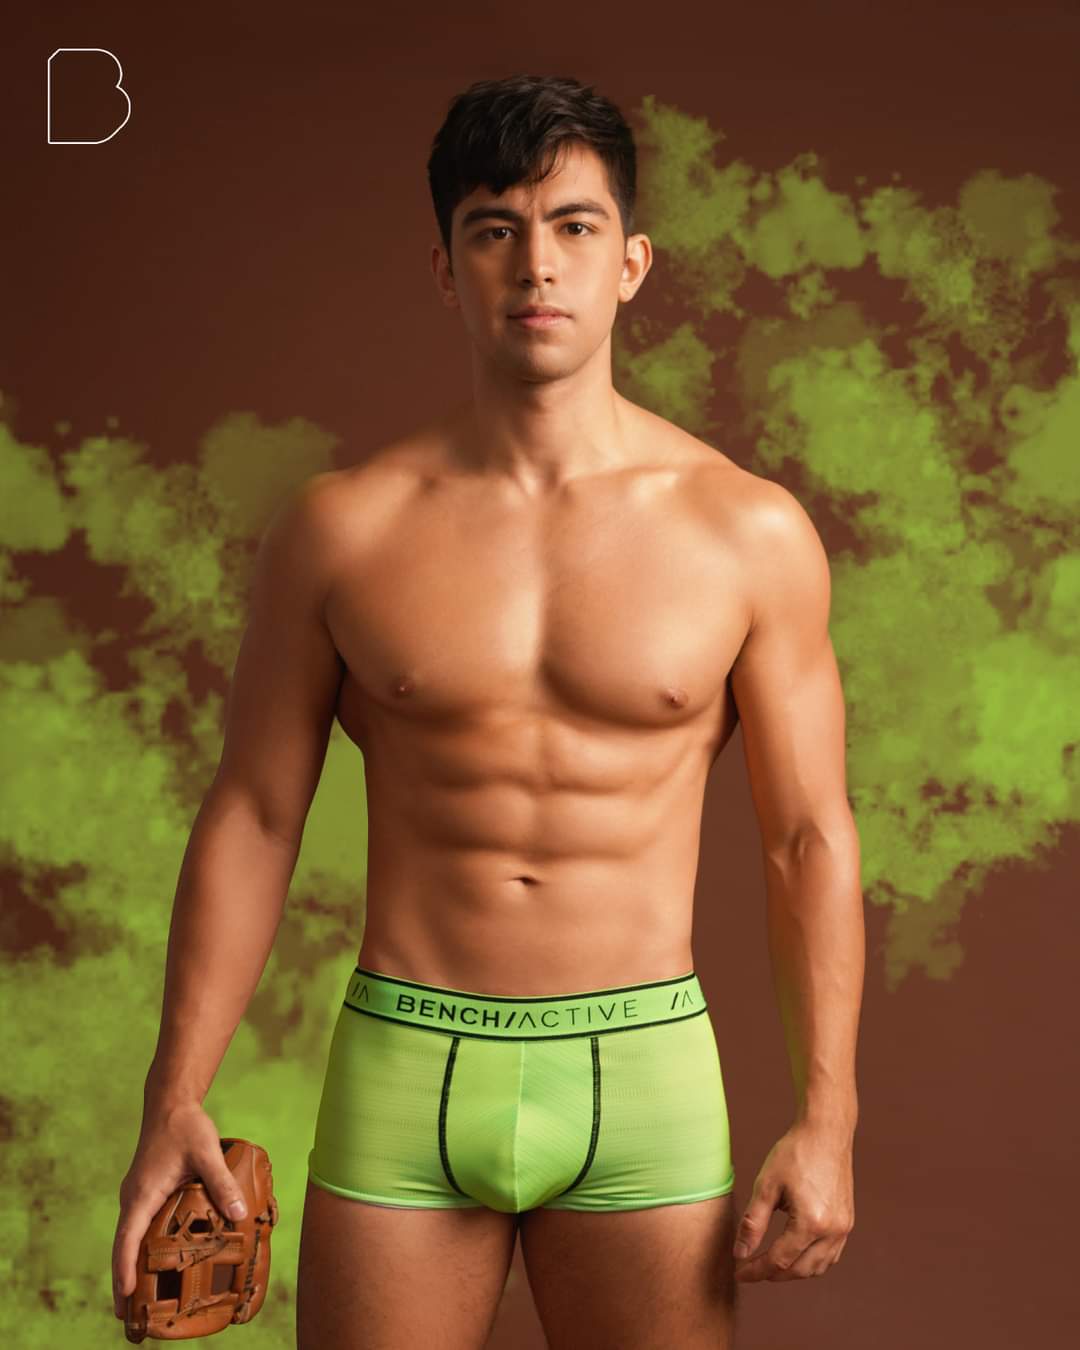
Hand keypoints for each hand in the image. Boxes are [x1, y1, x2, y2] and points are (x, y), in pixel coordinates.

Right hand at [112, 1101, 249, 1319]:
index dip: (124, 1269)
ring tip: (135, 1300)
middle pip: (122, 1246)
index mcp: (142, 1193)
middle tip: (125, 1317)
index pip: (127, 1239)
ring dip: (130, 1266)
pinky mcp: (145, 1193)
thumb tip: (241, 1215)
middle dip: (122, 1281)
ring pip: (128, 1238)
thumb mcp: (207, 1151)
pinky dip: (139, 1248)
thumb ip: (222, 1183)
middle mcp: (133, 1198)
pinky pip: (138, 1227)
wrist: (170, 1103)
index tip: (125, 1296)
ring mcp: (137, 1196)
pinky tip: (153, 1261)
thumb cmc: (186, 1126)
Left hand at [733, 1118, 853, 1281]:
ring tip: (770, 1264)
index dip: (756, 1271)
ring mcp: (844, 1228)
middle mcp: (832, 1231)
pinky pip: (831, 1255)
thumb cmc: (795, 1152)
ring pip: (818, 1267)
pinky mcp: (847, 1221)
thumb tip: (741, 1253)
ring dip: (794, 1271)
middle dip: (773, 1275)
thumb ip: (752, 1223)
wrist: (826, 1131)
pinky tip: (796, 1253)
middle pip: (800, 1270)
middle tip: (750, 1270)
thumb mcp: (766, 1185)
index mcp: (811, 1222)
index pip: (779, 1261)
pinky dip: (812, 1261)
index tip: (738, 1272)